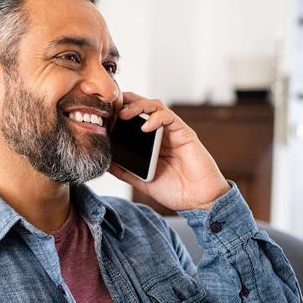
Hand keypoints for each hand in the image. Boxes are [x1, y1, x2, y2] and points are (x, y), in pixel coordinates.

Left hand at [108, 92, 229, 210]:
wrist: (200, 201)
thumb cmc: (175, 190)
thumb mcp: (142, 181)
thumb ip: (125, 171)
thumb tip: (105, 163)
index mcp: (149, 142)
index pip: (133, 118)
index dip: (118, 112)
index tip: (102, 114)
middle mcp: (160, 133)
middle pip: (142, 106)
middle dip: (126, 102)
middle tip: (111, 107)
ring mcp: (172, 132)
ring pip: (155, 106)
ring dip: (138, 106)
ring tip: (124, 114)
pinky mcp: (185, 133)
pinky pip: (169, 117)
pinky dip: (156, 117)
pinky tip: (145, 126)